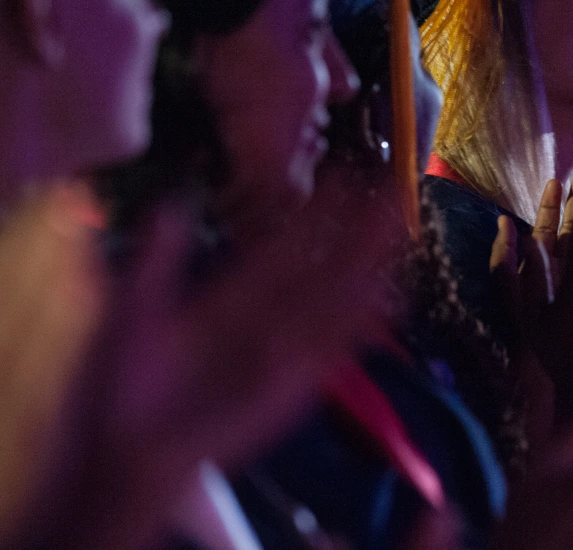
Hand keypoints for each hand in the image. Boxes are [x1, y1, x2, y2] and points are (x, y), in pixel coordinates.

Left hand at [15, 158, 405, 548]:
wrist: (120, 444)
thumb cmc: (119, 381)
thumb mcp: (133, 305)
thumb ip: (159, 257)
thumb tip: (171, 205)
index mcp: (230, 296)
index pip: (283, 247)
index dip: (313, 215)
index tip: (343, 180)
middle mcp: (265, 319)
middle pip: (320, 268)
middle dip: (356, 233)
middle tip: (391, 193)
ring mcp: (282, 349)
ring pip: (334, 300)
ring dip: (367, 267)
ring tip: (400, 230)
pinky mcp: (293, 383)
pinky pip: (332, 349)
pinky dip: (360, 325)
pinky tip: (388, 297)